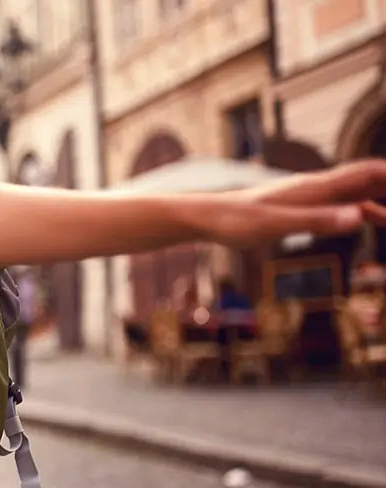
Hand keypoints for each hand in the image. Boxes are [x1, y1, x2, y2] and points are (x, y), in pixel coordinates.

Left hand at [212, 160, 385, 247]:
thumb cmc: (236, 222)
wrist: (207, 216)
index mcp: (316, 187)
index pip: (371, 172)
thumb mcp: (276, 226)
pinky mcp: (303, 205)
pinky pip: (343, 203)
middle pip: (371, 178)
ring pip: (360, 189)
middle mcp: (318, 185)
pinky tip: (376, 218)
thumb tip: (361, 216)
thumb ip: (317, 222)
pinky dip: (366, 207)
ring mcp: (312, 194)